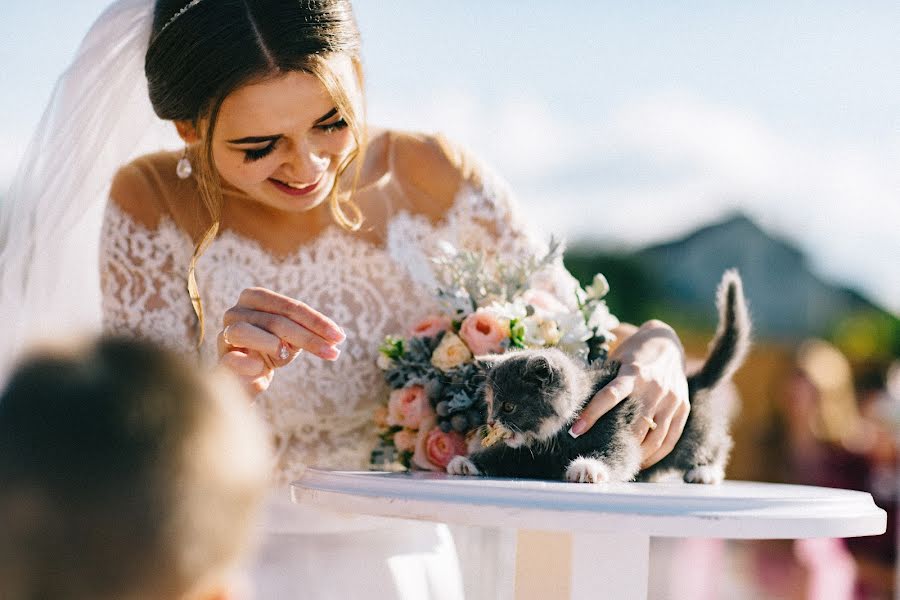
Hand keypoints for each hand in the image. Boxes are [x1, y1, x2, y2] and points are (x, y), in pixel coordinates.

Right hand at [217, 287, 344, 396]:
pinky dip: (248, 362)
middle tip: (333, 351)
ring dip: (275, 345)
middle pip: (276, 319)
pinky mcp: (220, 358)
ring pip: (248, 331)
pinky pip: (232, 358)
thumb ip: (310, 331)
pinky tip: (261, 368)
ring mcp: (225, 334)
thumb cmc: (273, 351)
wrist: (247, 379)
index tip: (340, 336)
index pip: (290, 306)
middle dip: (307, 336)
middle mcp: (236, 311)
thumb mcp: (294, 338)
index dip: (316, 321)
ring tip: (289, 356)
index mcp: (254, 298)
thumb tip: (337, 336)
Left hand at [569, 320, 688, 467]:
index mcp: (634, 372)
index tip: (575, 430)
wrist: (669, 343)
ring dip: (636, 454)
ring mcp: (672, 399)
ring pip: (654, 438)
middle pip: (635, 425)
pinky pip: (670, 438)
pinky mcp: (683, 407)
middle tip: (597, 456)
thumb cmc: (634, 353)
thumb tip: (577, 406)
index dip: (591, 414)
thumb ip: (605, 381)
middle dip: (615, 443)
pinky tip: (641, 461)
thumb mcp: (617, 359)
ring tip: (618, 462)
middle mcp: (655, 387)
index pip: (610, 396)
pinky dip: (656, 455)